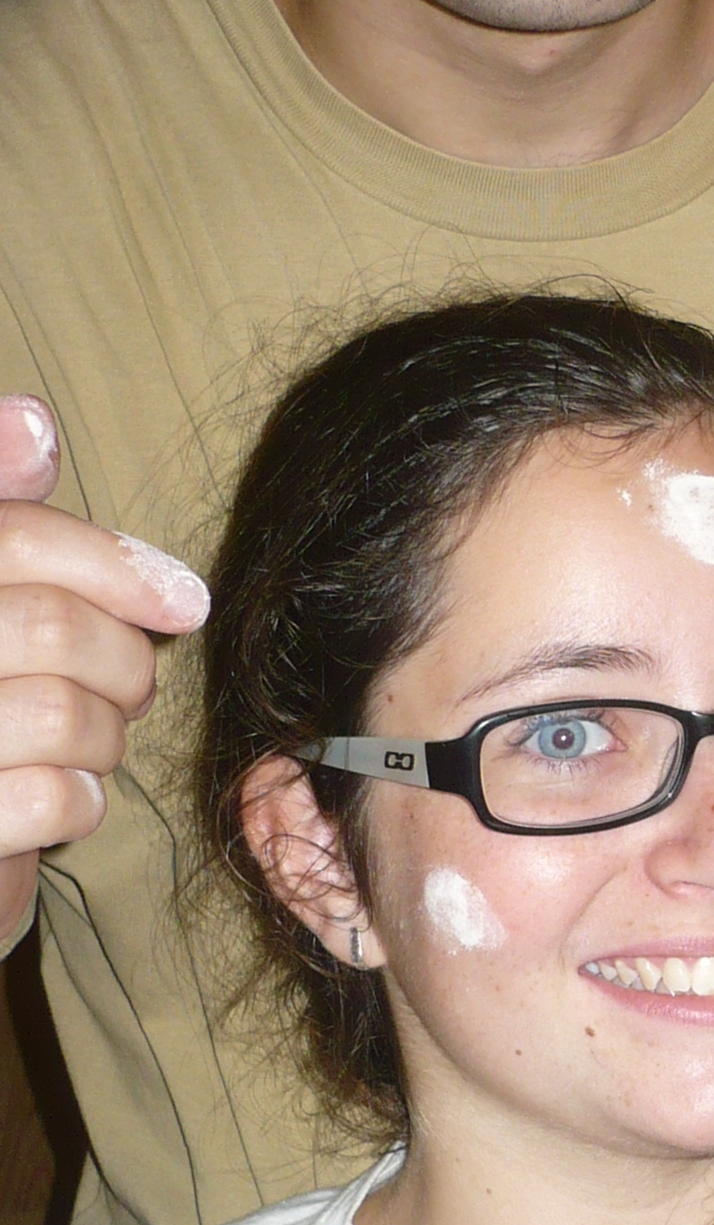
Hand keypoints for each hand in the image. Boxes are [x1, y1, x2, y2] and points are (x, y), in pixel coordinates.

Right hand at [0, 396, 208, 949]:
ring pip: (61, 714)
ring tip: (91, 744)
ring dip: (107, 737)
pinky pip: (53, 800)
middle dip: (124, 663)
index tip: (184, 600)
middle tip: (132, 689)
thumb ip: (9, 524)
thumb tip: (30, 420)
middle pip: (50, 626)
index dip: (111, 561)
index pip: (12, 535)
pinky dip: (81, 803)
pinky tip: (63, 800)